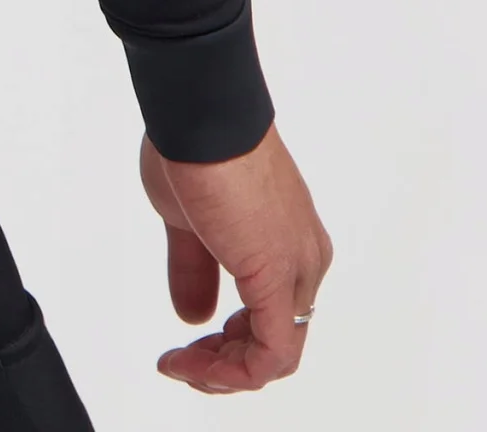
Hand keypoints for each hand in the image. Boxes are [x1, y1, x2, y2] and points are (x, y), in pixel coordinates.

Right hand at [141, 122, 332, 393]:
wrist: (201, 115)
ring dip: (225, 372)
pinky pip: (270, 353)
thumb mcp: (187, 220)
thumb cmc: (193, 147)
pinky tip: (192, 362)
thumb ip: (194, 270)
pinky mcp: (278, 277)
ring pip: (275, 355)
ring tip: (181, 366)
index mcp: (289, 243)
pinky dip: (232, 370)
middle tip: (182, 363)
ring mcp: (297, 270)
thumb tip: (193, 315)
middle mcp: (305, 260)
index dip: (230, 342)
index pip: (272, 317)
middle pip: (276, 342)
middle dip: (226, 363)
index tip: (189, 344)